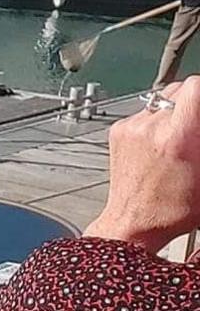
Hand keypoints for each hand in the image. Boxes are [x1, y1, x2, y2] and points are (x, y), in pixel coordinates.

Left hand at [85, 76, 199, 252]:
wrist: (134, 222)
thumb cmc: (174, 209)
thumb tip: (198, 124)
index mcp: (178, 137)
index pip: (195, 87)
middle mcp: (151, 127)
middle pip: (181, 88)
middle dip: (195, 103)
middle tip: (197, 126)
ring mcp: (131, 128)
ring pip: (162, 98)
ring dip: (176, 110)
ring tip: (181, 135)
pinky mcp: (118, 131)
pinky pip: (145, 112)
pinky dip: (157, 120)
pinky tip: (161, 143)